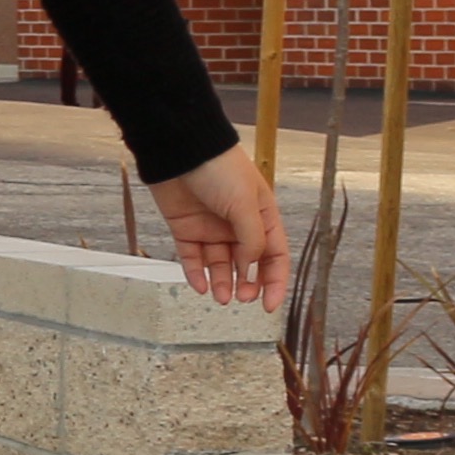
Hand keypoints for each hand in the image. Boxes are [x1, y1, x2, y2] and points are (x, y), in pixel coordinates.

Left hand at [149, 147, 290, 311]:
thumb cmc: (219, 168)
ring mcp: (211, 228)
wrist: (179, 150)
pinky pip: (193, 258)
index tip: (269, 305)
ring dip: (222, 282)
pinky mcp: (186, 229)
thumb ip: (252, 238)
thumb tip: (251, 267)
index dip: (275, 280)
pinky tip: (201, 286)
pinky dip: (196, 274)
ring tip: (221, 297)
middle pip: (248, 264)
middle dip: (248, 284)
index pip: (275, 255)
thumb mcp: (245, 203)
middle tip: (243, 298)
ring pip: (220, 265)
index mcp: (261, 216)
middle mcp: (237, 225)